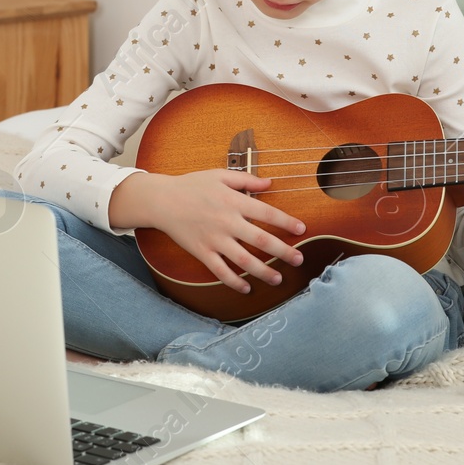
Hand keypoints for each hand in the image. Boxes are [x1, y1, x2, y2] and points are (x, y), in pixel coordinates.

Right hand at [115, 170, 306, 293]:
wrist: (162, 200)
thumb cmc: (192, 185)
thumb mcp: (219, 176)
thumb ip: (246, 179)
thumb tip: (270, 182)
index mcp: (233, 202)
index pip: (267, 214)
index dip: (286, 222)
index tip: (302, 230)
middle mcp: (227, 222)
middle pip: (261, 240)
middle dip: (283, 252)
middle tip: (299, 260)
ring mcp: (214, 239)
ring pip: (244, 260)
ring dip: (263, 271)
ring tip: (278, 279)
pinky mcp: (202, 252)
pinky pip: (220, 271)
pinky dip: (234, 281)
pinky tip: (246, 288)